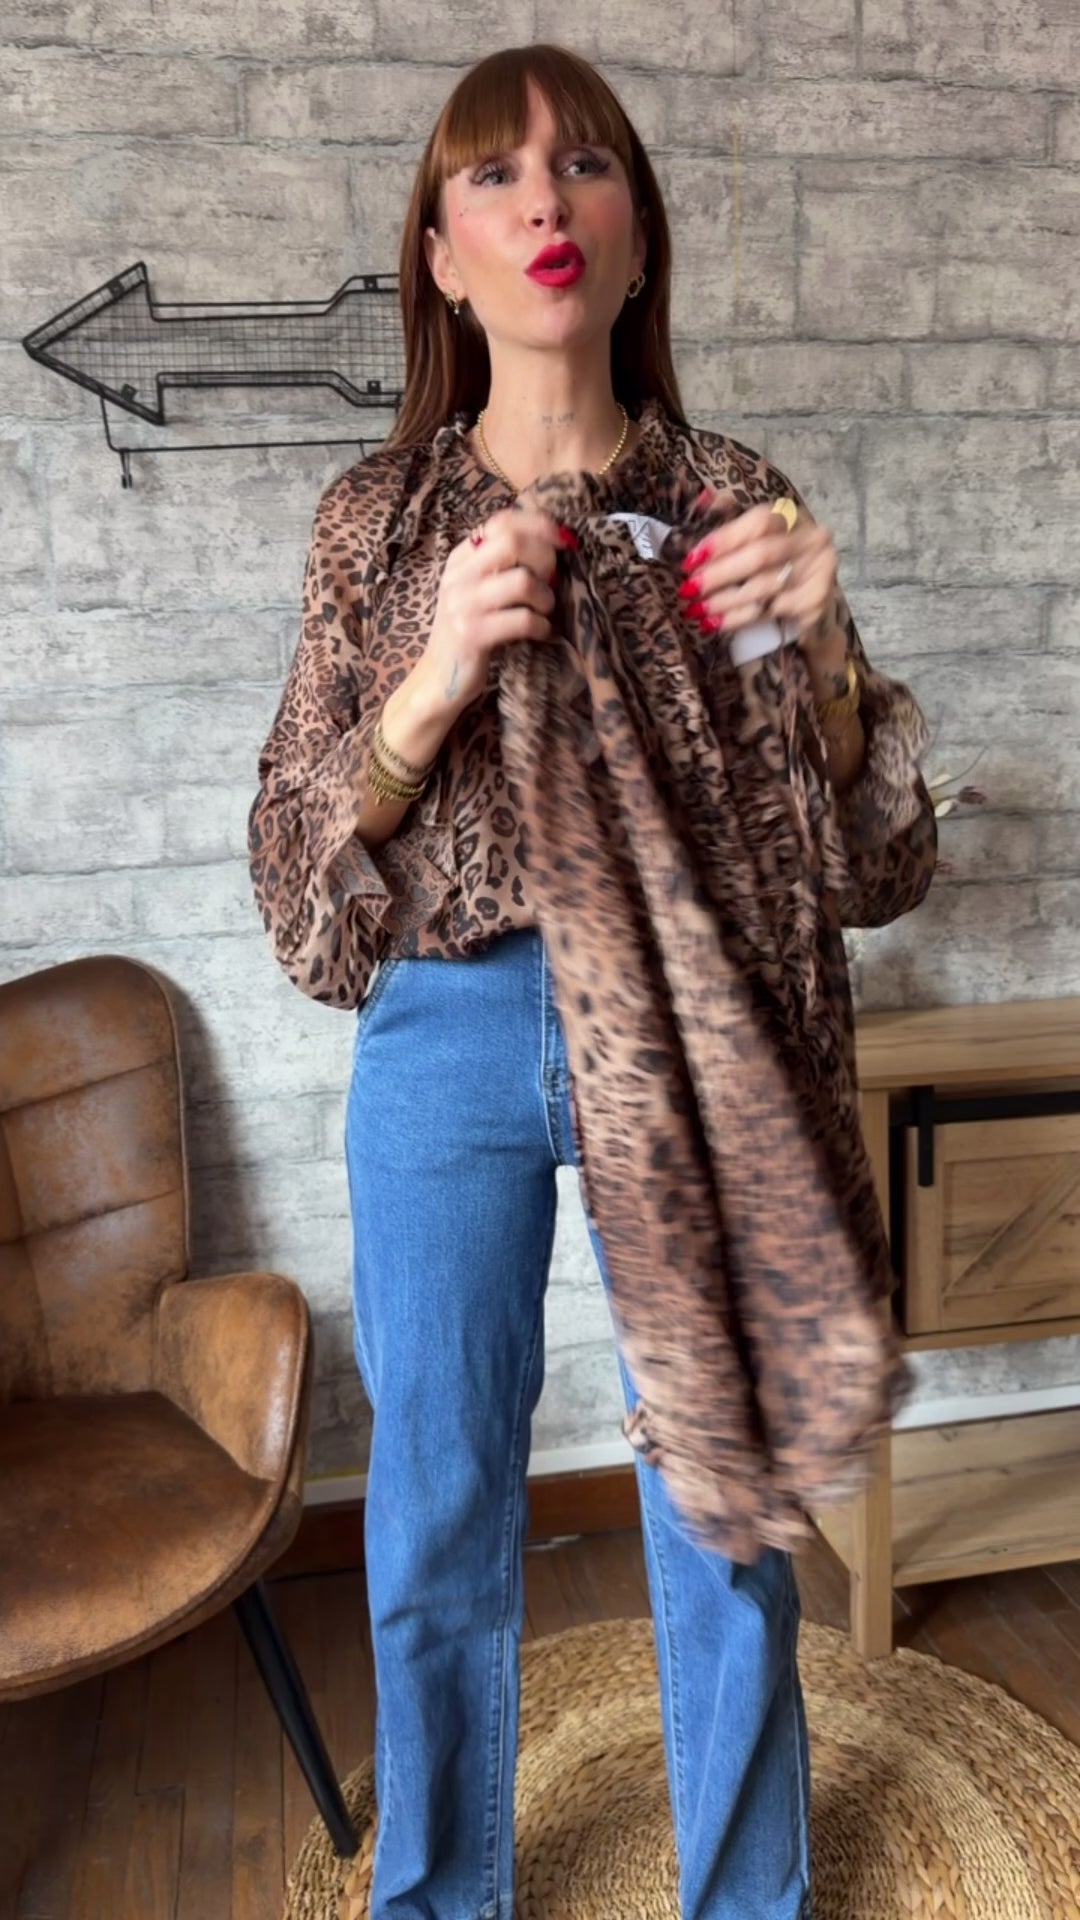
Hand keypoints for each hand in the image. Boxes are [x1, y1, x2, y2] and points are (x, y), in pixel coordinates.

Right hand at [412, 508, 575, 720]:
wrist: (439, 677)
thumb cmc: (471, 630)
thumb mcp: (478, 590)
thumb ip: (503, 565)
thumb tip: (555, 543)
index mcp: (461, 558)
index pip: (501, 522)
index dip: (538, 524)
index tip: (564, 540)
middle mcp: (458, 576)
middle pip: (513, 543)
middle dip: (545, 560)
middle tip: (552, 583)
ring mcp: (463, 605)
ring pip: (522, 581)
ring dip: (545, 597)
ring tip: (544, 611)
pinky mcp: (473, 635)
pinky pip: (523, 619)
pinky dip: (541, 626)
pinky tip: (540, 632)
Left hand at [677, 486, 843, 679]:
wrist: (809, 603)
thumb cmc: (773, 566)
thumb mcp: (753, 538)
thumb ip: (729, 517)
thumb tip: (700, 502)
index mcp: (793, 516)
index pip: (759, 522)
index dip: (724, 539)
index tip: (691, 559)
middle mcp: (812, 539)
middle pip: (760, 556)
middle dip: (718, 575)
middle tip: (688, 590)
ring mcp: (819, 571)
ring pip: (762, 587)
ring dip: (723, 601)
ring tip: (696, 610)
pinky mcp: (815, 602)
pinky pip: (768, 611)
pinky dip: (737, 619)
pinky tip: (715, 624)